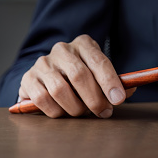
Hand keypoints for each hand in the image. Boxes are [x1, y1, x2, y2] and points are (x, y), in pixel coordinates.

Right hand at [18, 35, 134, 117]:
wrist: (50, 77)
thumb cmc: (84, 77)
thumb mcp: (101, 74)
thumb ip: (116, 82)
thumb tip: (129, 90)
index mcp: (84, 44)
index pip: (99, 62)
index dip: (110, 82)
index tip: (118, 99)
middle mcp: (62, 50)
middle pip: (79, 76)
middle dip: (94, 99)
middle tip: (104, 112)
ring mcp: (43, 63)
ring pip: (60, 90)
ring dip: (75, 108)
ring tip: (82, 112)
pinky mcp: (28, 78)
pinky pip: (42, 99)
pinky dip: (56, 111)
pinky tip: (63, 112)